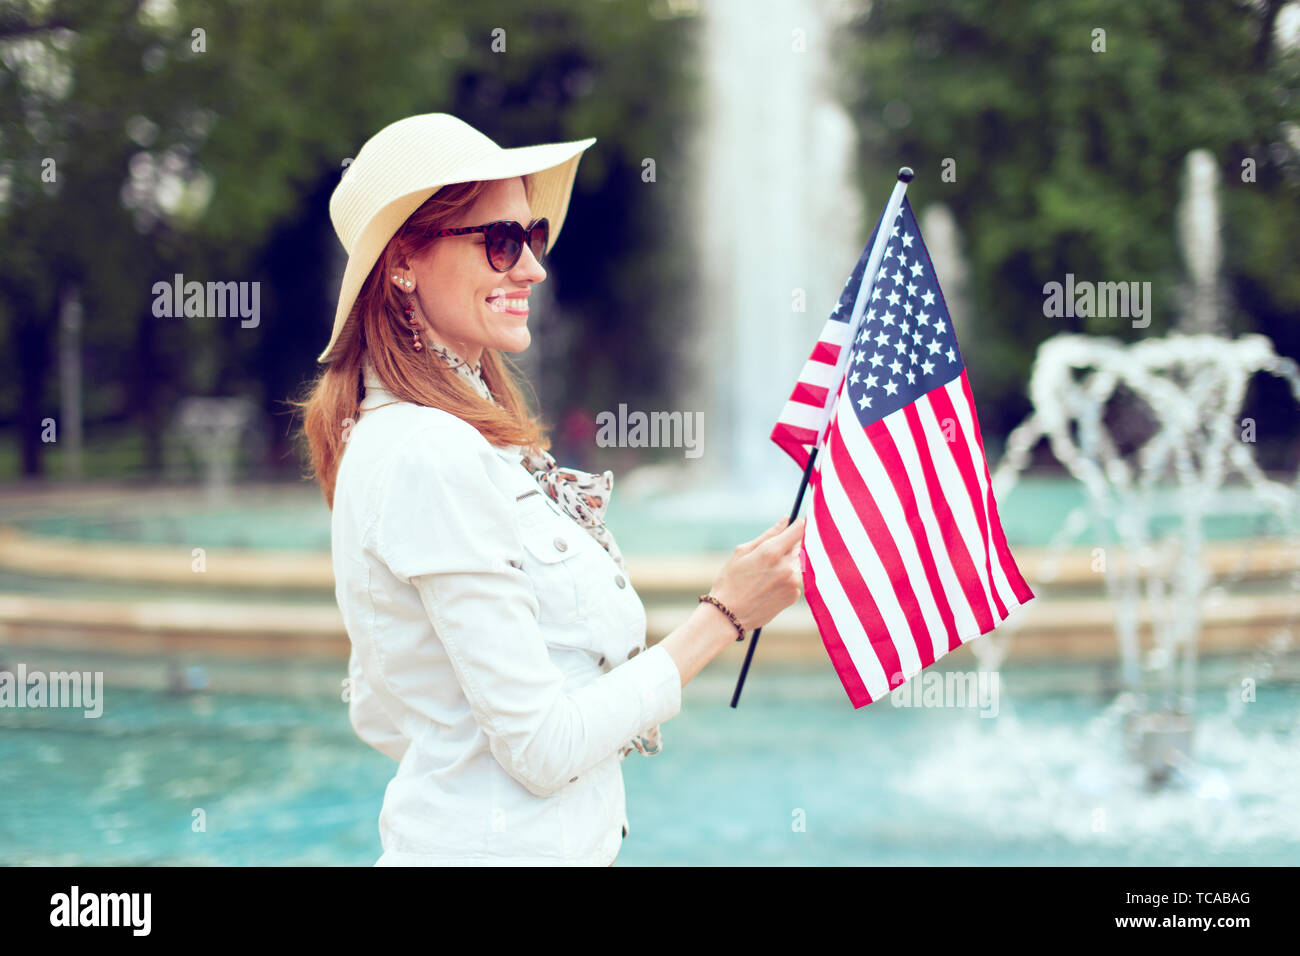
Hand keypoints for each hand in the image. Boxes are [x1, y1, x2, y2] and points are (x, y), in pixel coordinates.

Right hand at [708, 516, 805, 631]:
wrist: (729, 615)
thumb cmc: (730, 580)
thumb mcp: (742, 552)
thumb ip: (767, 535)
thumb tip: (786, 519)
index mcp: (772, 552)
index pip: (798, 530)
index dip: (799, 524)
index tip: (797, 522)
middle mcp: (787, 567)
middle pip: (798, 546)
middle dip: (788, 546)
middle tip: (767, 556)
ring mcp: (793, 583)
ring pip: (798, 563)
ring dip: (787, 563)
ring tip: (765, 574)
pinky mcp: (794, 596)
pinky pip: (795, 579)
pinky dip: (786, 578)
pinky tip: (768, 586)